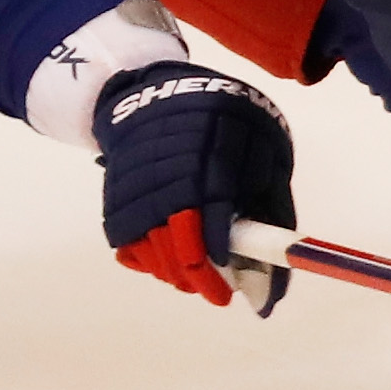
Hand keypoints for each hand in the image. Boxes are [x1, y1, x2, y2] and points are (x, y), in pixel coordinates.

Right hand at [95, 61, 294, 310]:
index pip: (213, 211)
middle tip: (217, 294)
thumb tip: (275, 289)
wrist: (162, 95)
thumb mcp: (264, 156)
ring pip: (150, 248)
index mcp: (214, 154)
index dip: (219, 255)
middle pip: (176, 238)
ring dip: (174, 274)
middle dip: (198, 277)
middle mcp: (170, 170)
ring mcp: (137, 185)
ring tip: (196, 280)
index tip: (231, 285)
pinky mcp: (115, 198)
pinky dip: (148, 263)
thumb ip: (274, 216)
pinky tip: (169, 263)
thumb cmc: (229, 129)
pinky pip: (128, 245)